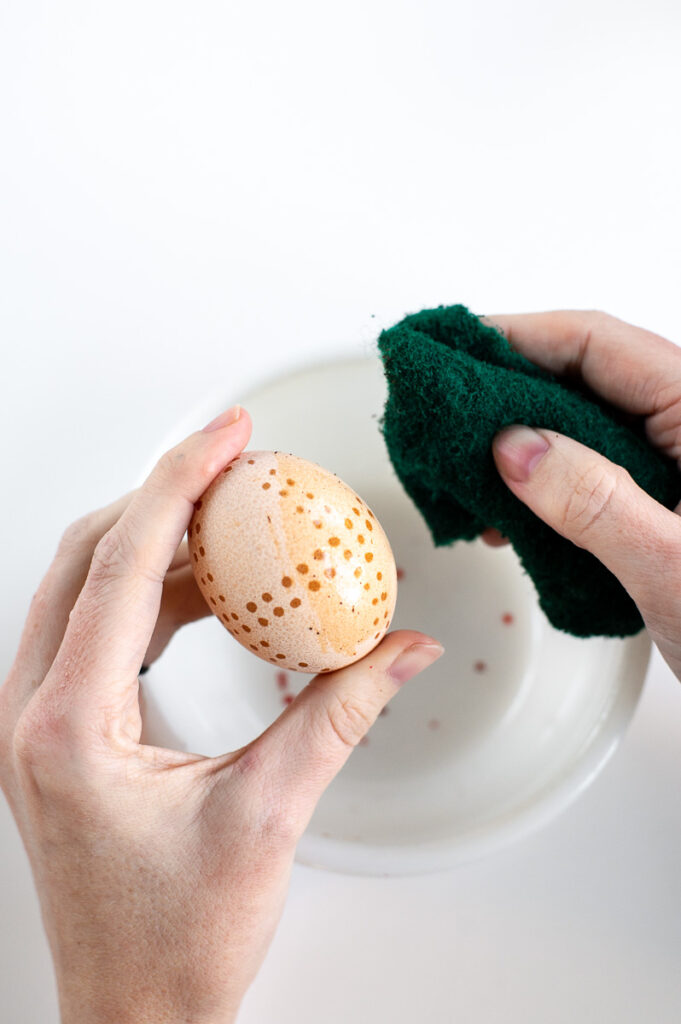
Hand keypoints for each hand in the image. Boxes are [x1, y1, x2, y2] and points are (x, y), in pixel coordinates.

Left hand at [0, 406, 442, 1023]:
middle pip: (92, 556)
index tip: (227, 437)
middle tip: (238, 467)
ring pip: (91, 585)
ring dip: (164, 545)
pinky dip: (157, 594)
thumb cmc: (173, 944)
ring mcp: (39, 717)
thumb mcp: (268, 816)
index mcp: (68, 726)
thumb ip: (339, 714)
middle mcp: (34, 710)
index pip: (124, 566)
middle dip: (167, 498)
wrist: (133, 1014)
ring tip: (239, 525)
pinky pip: (102, 628)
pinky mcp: (60, 728)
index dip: (180, 484)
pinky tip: (216, 593)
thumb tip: (398, 651)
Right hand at [483, 310, 680, 677]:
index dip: (519, 337)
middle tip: (442, 411)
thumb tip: (516, 447)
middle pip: (585, 378)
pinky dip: (544, 488)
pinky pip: (592, 475)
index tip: (454, 349)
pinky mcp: (663, 505)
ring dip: (521, 445)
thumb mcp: (671, 565)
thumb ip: (595, 499)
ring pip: (584, 428)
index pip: (599, 345)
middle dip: (508, 392)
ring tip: (466, 474)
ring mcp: (675, 468)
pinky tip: (509, 515)